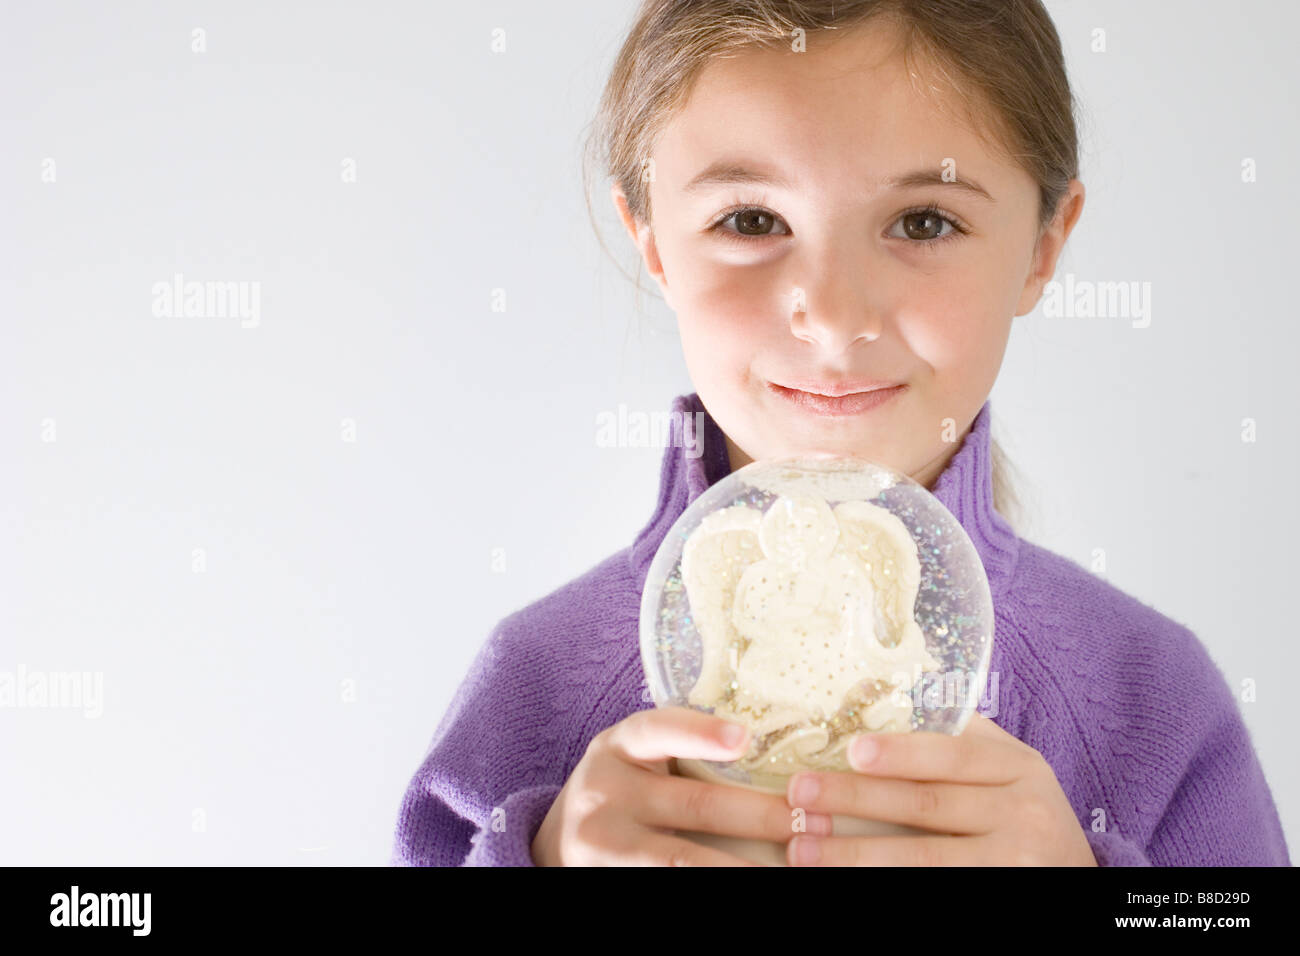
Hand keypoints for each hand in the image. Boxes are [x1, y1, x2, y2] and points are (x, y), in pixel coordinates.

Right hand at [532, 706, 831, 865]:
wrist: (558, 842)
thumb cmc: (623, 789)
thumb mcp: (634, 757)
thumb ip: (680, 747)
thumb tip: (771, 748)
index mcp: (618, 747)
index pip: (657, 730)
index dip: (699, 732)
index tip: (744, 738)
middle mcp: (605, 794)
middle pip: (695, 804)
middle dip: (762, 816)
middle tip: (815, 822)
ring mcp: (604, 846)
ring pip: (683, 861)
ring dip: (744, 868)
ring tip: (797, 867)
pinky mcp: (608, 882)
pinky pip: (667, 883)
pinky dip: (717, 883)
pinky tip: (757, 880)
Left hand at [783, 712, 1098, 865]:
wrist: (1079, 883)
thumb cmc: (1023, 815)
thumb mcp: (1009, 771)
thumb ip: (959, 740)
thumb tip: (874, 695)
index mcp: (1019, 768)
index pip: (954, 756)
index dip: (902, 753)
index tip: (851, 750)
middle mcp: (1025, 815)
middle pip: (928, 806)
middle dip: (857, 800)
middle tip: (799, 793)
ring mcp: (1015, 865)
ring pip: (926, 860)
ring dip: (855, 855)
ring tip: (801, 848)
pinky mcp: (1003, 898)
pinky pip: (936, 890)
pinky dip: (884, 886)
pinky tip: (840, 881)